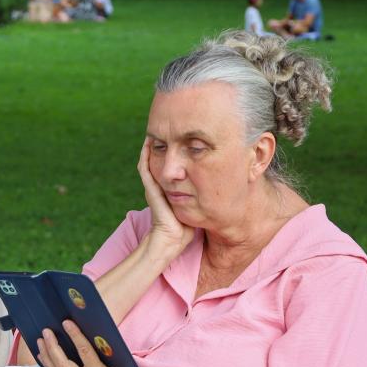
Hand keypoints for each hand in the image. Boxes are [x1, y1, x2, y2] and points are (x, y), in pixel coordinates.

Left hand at [36, 320, 146, 366]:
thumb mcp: (124, 364)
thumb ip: (108, 350)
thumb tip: (92, 331)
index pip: (85, 352)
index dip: (75, 336)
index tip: (66, 323)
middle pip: (63, 365)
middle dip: (53, 347)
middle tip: (46, 331)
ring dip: (47, 356)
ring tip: (40, 340)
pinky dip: (49, 366)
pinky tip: (43, 356)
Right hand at [138, 138, 193, 254]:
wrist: (172, 240)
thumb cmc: (185, 227)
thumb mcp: (195, 204)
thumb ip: (200, 193)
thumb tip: (222, 182)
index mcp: (167, 187)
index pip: (168, 164)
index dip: (172, 150)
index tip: (180, 137)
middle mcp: (157, 184)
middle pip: (157, 158)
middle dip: (163, 143)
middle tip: (167, 127)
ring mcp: (152, 186)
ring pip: (148, 159)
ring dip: (152, 145)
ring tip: (156, 129)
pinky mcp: (149, 189)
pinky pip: (144, 167)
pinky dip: (145, 154)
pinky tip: (149, 142)